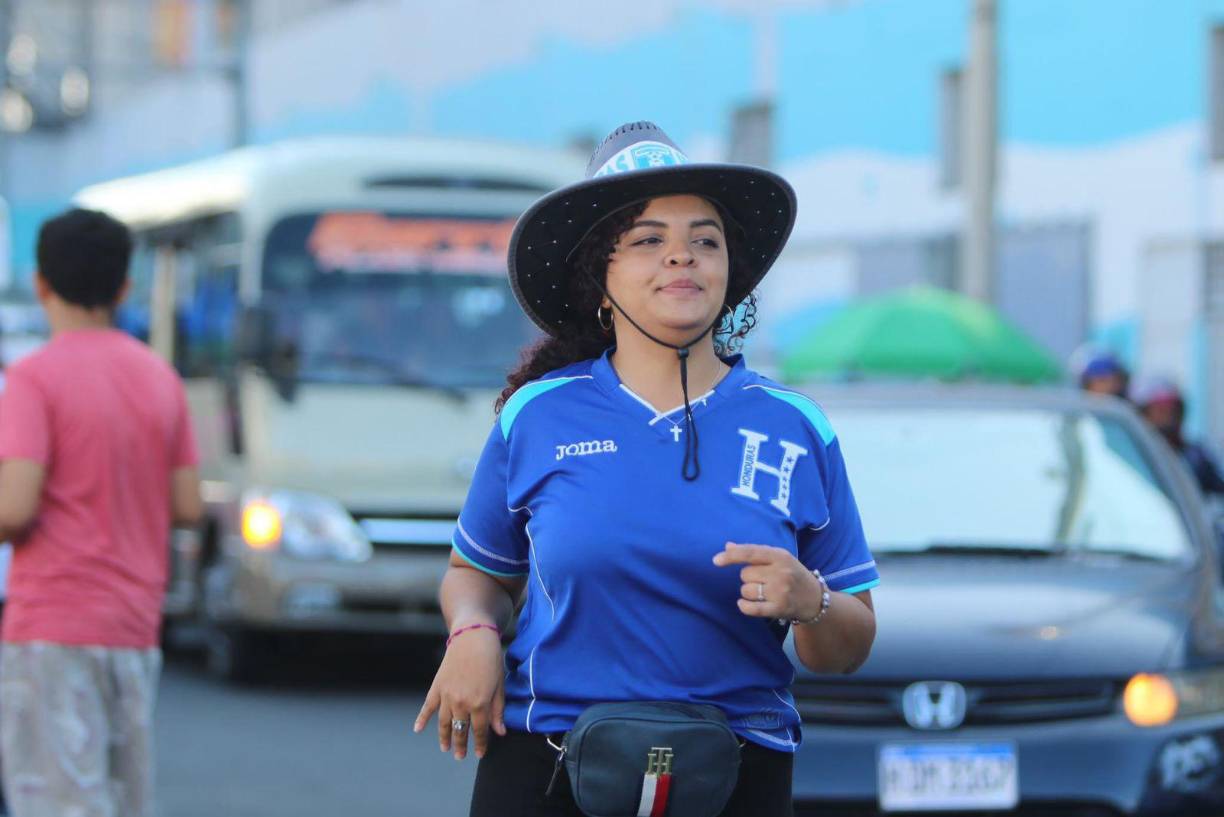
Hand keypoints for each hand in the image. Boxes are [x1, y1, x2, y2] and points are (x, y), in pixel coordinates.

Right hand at [413, 625, 505, 759]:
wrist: (473, 636)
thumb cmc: (491, 659)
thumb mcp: (500, 685)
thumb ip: (498, 710)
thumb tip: (500, 732)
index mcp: (480, 703)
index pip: (479, 731)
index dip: (479, 744)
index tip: (479, 754)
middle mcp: (462, 703)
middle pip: (460, 730)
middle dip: (461, 745)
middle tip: (460, 756)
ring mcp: (447, 696)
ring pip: (444, 723)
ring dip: (444, 737)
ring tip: (445, 748)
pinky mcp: (437, 687)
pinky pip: (428, 707)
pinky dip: (422, 719)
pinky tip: (417, 730)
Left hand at [712, 541, 821, 620]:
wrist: (815, 599)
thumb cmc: (792, 574)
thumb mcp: (778, 558)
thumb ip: (754, 553)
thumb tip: (727, 546)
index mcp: (780, 556)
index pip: (751, 553)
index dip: (731, 556)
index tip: (716, 561)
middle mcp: (781, 572)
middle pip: (745, 574)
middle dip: (749, 578)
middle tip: (763, 580)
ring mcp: (780, 591)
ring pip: (746, 590)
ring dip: (748, 592)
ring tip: (763, 592)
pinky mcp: (778, 608)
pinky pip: (751, 608)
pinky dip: (744, 606)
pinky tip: (746, 604)